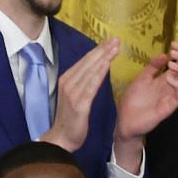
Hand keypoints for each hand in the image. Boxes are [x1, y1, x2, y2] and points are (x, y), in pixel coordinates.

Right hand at [39, 38, 123, 154]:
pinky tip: (108, 64)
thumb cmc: (71, 120)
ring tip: (115, 47)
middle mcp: (68, 82)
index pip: (85, 61)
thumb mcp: (75, 97)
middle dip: (102, 49)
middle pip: (88, 62)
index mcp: (67, 80)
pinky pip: (91, 85)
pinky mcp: (79, 103)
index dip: (98, 50)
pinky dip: (100, 73)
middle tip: (116, 39)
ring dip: (103, 57)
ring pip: (90, 70)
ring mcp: (72, 92)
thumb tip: (93, 72)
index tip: (110, 42)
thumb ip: (82, 84)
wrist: (61, 138)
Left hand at [111, 41, 177, 160]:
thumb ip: (153, 67)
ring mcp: (171, 97)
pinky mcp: (169, 107)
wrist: (125, 120)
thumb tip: (164, 54)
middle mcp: (172, 87)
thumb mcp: (142, 78)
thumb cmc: (133, 100)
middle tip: (175, 51)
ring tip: (173, 63)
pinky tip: (169, 78)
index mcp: (166, 79)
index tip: (174, 44)